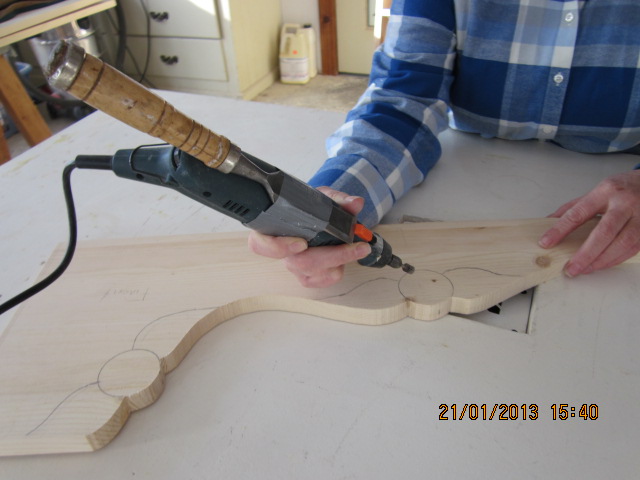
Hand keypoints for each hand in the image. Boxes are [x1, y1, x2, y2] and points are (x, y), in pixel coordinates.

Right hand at [247, 187, 371, 286]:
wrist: (320, 219)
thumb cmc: (313, 209)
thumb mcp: (323, 198)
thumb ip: (338, 199)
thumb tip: (355, 203)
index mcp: (272, 229)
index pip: (259, 244)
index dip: (277, 247)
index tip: (301, 243)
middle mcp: (280, 251)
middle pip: (297, 262)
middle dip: (330, 255)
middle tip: (354, 245)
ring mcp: (293, 266)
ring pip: (313, 272)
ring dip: (339, 261)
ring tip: (357, 247)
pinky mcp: (307, 277)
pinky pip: (321, 281)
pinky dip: (337, 271)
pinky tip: (345, 259)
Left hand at [538, 170, 639, 276]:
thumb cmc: (623, 188)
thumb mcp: (597, 190)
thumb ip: (574, 206)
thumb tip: (549, 221)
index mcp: (605, 191)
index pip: (578, 213)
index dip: (560, 230)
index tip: (546, 242)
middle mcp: (624, 203)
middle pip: (604, 231)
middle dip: (586, 253)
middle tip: (571, 268)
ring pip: (622, 243)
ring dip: (602, 260)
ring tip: (585, 269)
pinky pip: (634, 249)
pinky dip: (616, 259)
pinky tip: (603, 264)